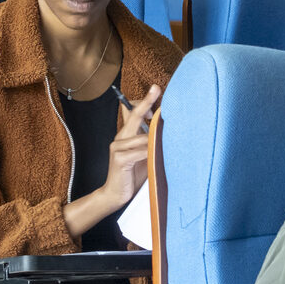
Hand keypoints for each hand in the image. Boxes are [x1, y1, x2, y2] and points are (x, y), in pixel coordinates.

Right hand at [99, 84, 160, 209]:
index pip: (131, 111)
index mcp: (125, 135)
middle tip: (157, 89)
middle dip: (147, 102)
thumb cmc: (132, 174)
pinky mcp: (119, 158)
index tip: (156, 90)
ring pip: (143, 136)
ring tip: (169, 139)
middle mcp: (120, 138)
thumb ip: (150, 142)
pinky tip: (156, 155)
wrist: (115, 194)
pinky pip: (140, 151)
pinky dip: (151, 152)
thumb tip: (168, 130)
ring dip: (156, 137)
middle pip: (134, 115)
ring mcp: (117, 147)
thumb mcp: (144, 155)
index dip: (144, 101)